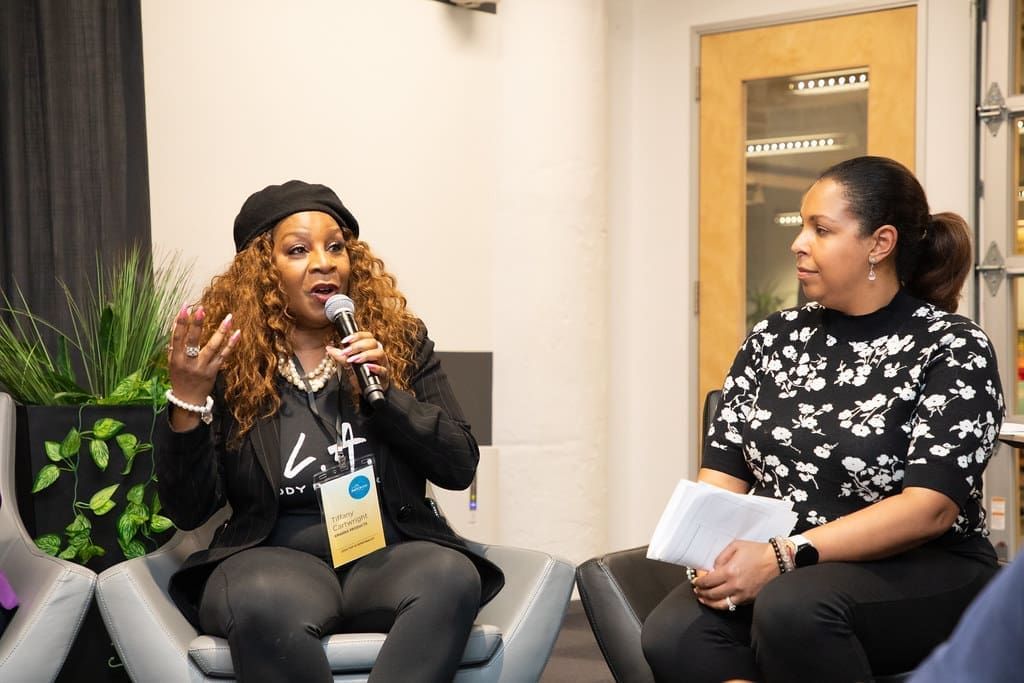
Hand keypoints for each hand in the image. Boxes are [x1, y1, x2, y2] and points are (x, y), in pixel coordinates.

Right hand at [167, 304, 238, 422]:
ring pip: (212, 347)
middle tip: (202, 309)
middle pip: (193, 341)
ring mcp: (202, 367)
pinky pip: (224, 356)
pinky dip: (231, 344)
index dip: (180, 322)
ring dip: (220, 332)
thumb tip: (178, 320)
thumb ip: (175, 342)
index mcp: (175, 359)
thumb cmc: (179, 376)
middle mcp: (188, 363)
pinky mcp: (214, 371)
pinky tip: (237, 333)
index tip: (185, 307)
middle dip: (197, 324)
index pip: (177, 337)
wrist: (188, 400)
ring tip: (228, 317)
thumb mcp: (171, 361)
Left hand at [327, 331, 389, 394]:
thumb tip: (329, 348)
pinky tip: (367, 367)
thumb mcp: (349, 364)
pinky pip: (382, 369)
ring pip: (379, 353)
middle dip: (357, 346)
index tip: (344, 341)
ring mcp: (382, 363)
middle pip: (372, 343)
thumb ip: (341, 356)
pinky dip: (375, 367)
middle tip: (346, 352)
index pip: (367, 336)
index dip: (356, 336)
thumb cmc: (361, 373)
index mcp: (371, 347)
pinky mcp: (384, 374)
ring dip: (365, 355)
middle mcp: (378, 352)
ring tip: (353, 360)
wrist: (369, 388)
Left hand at [692, 540, 778, 610]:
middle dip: (701, 593)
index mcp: (730, 571)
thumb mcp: (735, 546)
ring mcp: (743, 595)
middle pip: (712, 595)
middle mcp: (735, 585)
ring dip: (710, 603)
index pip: (707, 582)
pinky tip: (719, 601)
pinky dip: (723, 604)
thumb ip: (720, 558)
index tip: (695, 582)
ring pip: (721, 605)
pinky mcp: (750, 599)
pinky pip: (733, 605)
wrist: (777, 561)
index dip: (698, 583)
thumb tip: (712, 569)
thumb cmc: (758, 552)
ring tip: (704, 599)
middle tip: (696, 590)